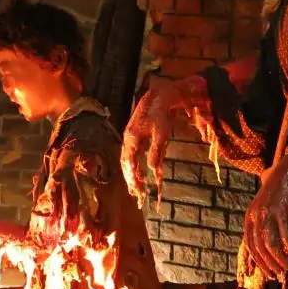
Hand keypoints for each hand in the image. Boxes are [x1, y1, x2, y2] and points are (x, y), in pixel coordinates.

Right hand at [121, 81, 187, 206]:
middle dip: (129, 177)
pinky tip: (138, 169)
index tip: (137, 190)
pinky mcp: (135, 132)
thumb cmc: (162, 115)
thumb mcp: (162, 134)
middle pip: (125, 162)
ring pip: (127, 157)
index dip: (132, 177)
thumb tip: (151, 170)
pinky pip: (131, 151)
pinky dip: (133, 162)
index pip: (129, 163)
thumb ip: (156, 153)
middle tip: (134, 192)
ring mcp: (130, 134)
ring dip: (130, 171)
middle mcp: (128, 138)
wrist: (161, 95)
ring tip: (134, 184)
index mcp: (132, 139)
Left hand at [243, 150, 287, 277]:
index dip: (258, 261)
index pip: (249, 245)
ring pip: (271, 245)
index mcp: (250, 216)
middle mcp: (256, 216)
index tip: (268, 273)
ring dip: (281, 260)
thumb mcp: (268, 209)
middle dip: (269, 264)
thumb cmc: (282, 194)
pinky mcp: (283, 212)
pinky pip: (286, 237)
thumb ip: (266, 226)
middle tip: (279, 274)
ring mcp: (269, 213)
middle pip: (259, 247)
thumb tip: (271, 252)